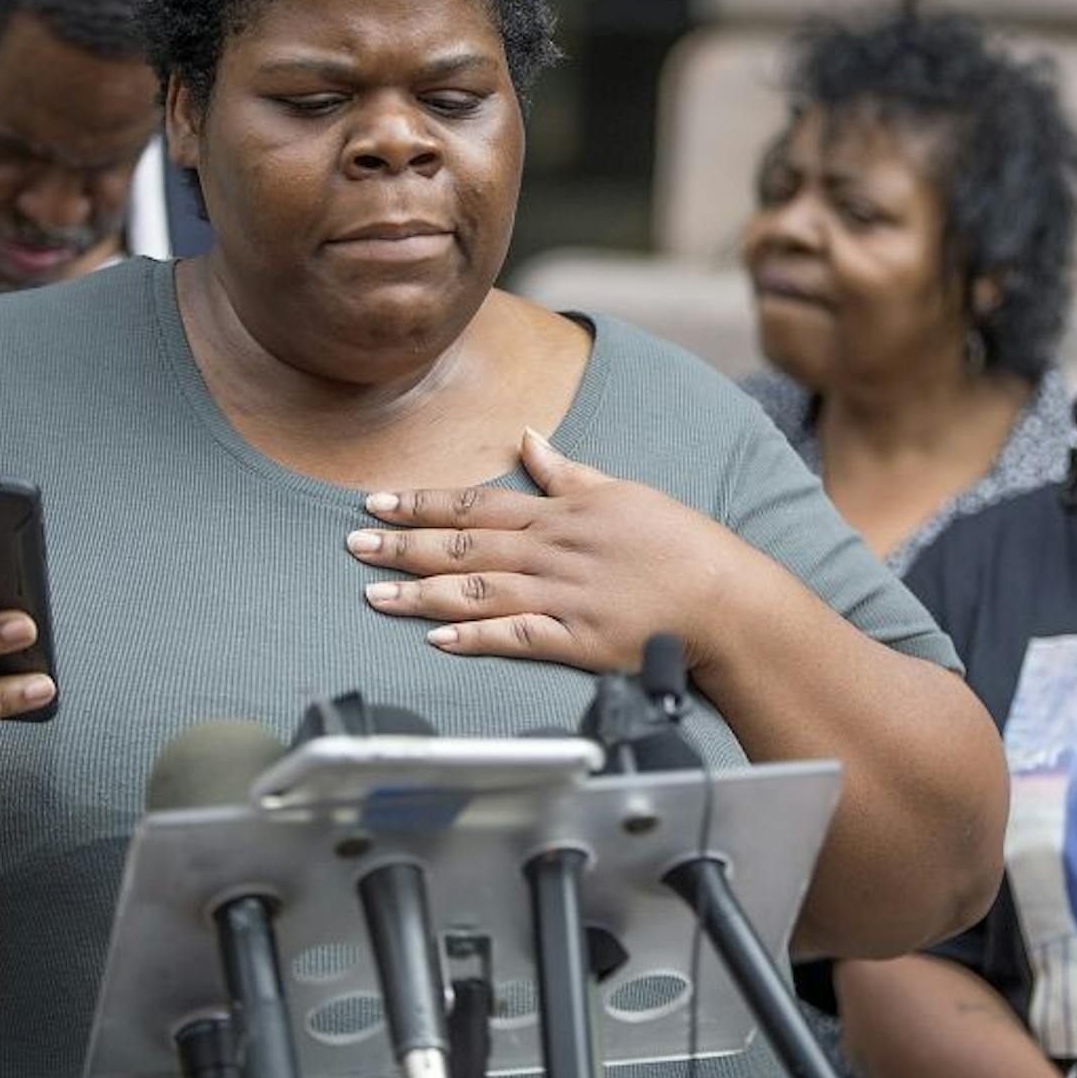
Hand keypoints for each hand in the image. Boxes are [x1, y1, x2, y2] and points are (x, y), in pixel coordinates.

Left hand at [349, 428, 748, 672]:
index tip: (376, 503)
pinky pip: (517, 637)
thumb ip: (567, 470)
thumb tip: (528, 436)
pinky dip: (476, 636)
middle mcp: (553, 552)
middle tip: (352, 545)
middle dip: (403, 544)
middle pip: (464, 546)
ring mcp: (564, 597)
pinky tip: (437, 637)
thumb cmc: (679, 542)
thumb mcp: (622, 490)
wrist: (724, 597)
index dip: (422, 504)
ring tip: (372, 594)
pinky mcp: (579, 641)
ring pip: (479, 591)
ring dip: (421, 592)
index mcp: (561, 513)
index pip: (477, 504)